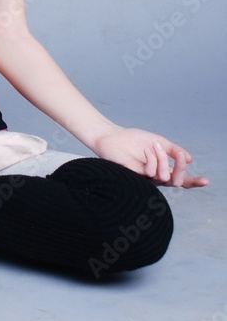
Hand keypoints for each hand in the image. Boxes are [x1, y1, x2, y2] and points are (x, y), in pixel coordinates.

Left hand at [91, 126, 208, 187]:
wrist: (114, 138)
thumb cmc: (134, 140)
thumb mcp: (159, 142)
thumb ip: (174, 150)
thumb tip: (190, 159)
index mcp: (163, 168)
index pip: (181, 179)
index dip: (194, 182)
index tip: (206, 180)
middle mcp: (157, 177)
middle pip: (178, 180)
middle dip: (181, 167)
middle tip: (180, 155)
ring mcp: (147, 180)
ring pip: (165, 176)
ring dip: (162, 157)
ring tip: (153, 145)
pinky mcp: (138, 180)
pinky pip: (152, 172)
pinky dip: (152, 159)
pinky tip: (144, 152)